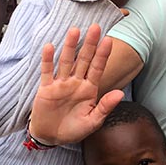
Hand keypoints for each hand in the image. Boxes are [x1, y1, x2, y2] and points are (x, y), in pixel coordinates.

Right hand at [28, 24, 124, 144]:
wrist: (52, 137)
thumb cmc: (74, 130)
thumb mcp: (92, 122)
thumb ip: (105, 107)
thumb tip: (120, 93)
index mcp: (89, 89)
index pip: (98, 68)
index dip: (102, 55)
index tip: (109, 40)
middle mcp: (76, 82)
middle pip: (84, 59)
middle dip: (89, 44)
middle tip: (95, 27)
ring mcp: (61, 84)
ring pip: (66, 61)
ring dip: (70, 46)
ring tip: (74, 30)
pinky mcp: (46, 88)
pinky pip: (47, 72)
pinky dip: (47, 60)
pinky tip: (49, 46)